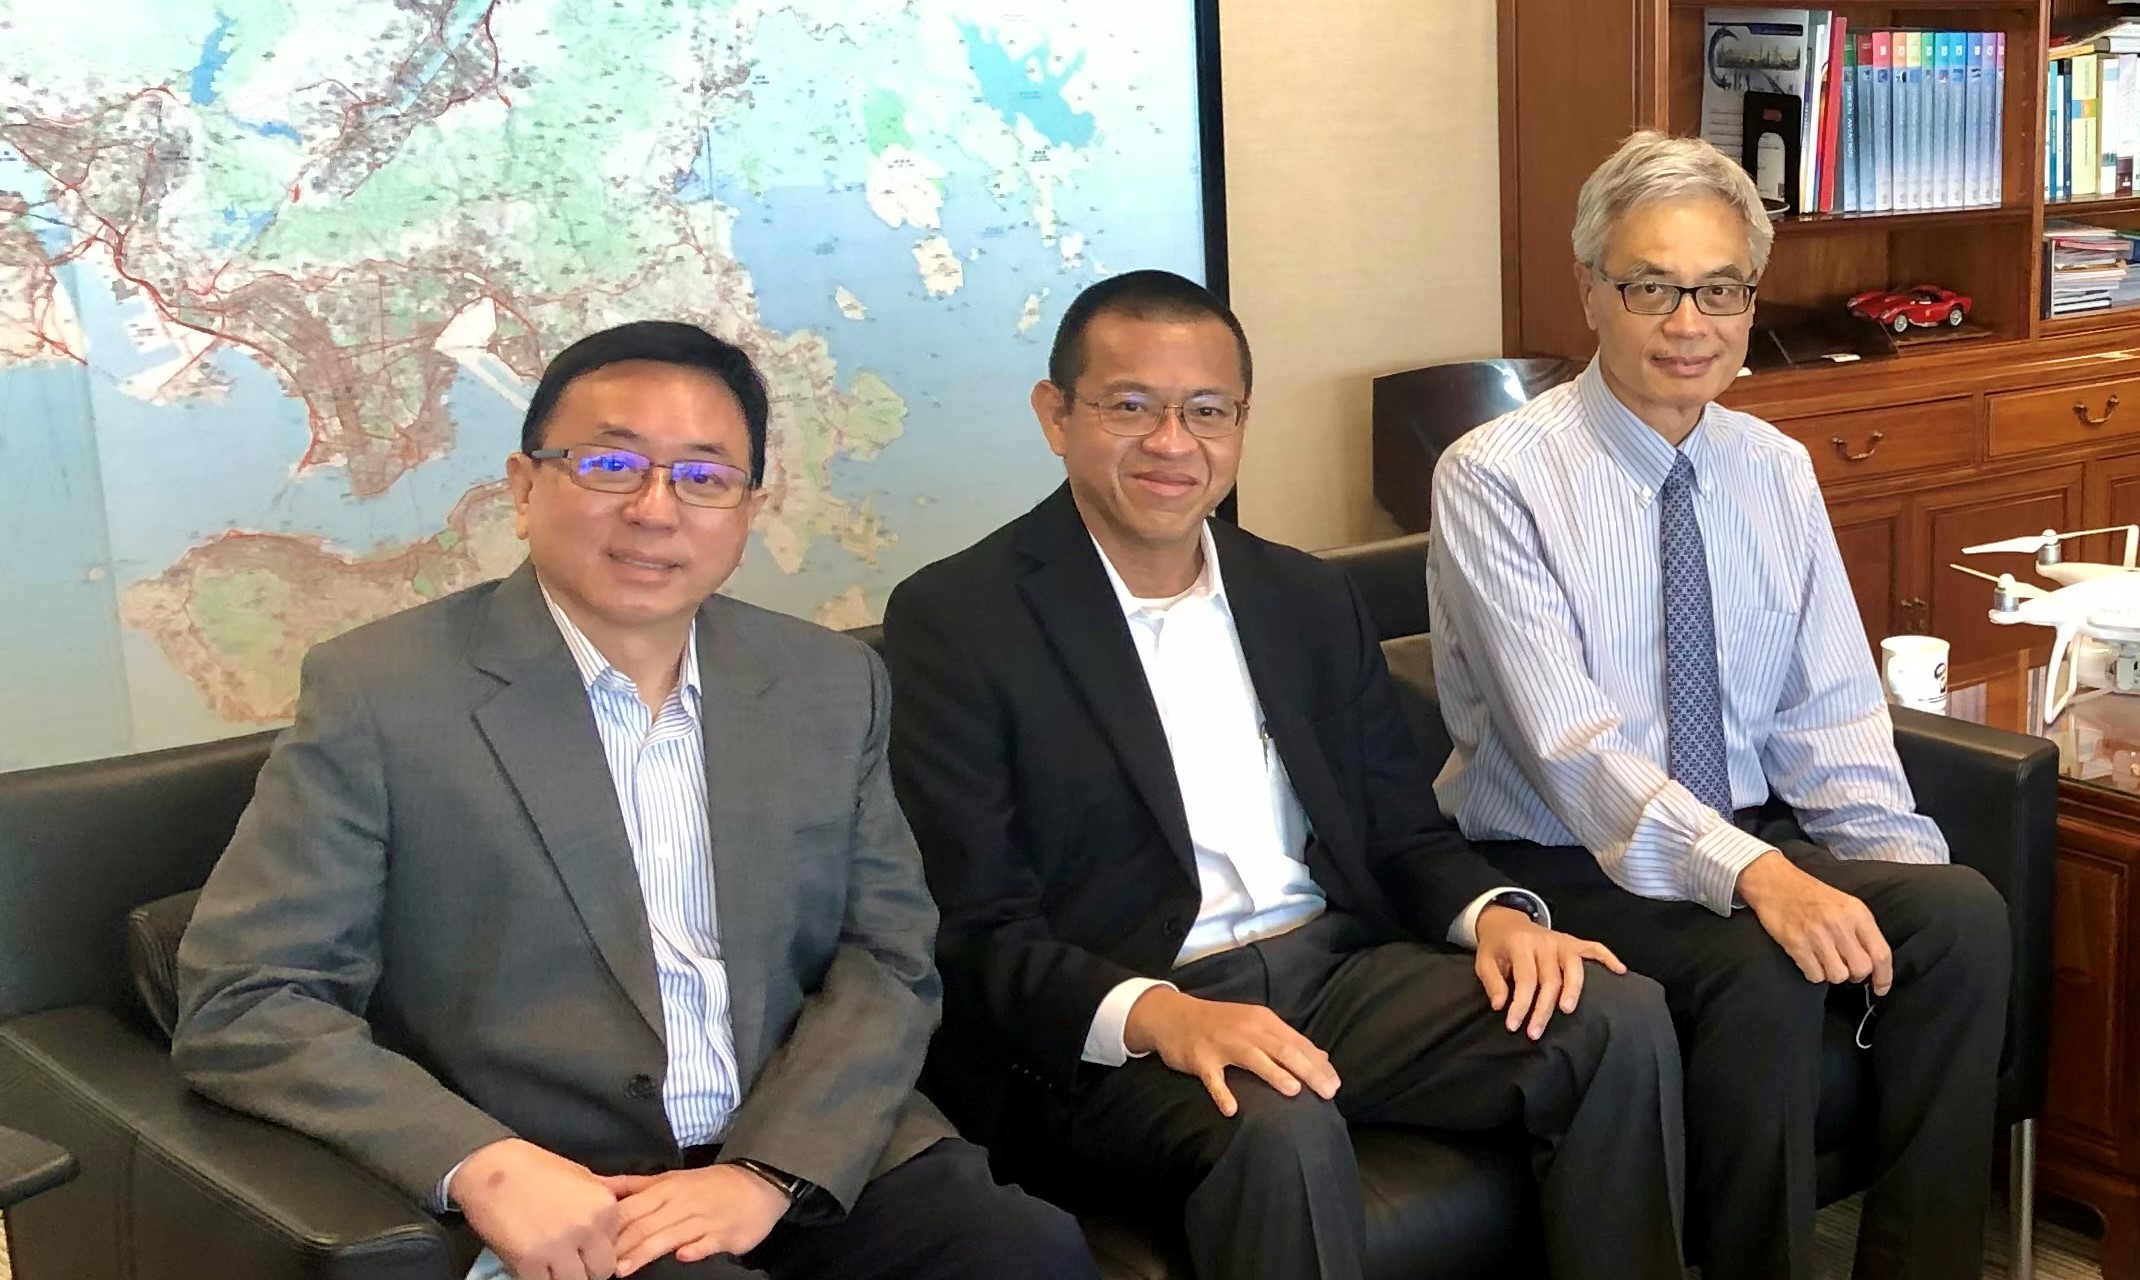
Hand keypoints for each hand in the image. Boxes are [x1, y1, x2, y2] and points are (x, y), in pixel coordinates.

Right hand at [451, 1138, 620, 1279]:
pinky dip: (539, 1278)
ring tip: (551, 1263)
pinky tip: (533, 1265)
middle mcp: (587, 1227)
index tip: (584, 1245)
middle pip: (601, 1271)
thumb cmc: (535, 1167)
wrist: (489, 1166)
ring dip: (563, 1276)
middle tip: (570, 1259)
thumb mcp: (582, 1176)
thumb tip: (627, 1210)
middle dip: (586, 1268)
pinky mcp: (528, 1261)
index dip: (598, 1249)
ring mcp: (557, 1246)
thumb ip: (605, 1199)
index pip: (617, 1247)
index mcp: (604, 1206)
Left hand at [598, 1163, 789, 1275]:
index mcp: (664, 1189)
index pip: (630, 1208)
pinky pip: (708, 1242)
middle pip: (644, 1224)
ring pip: (670, 1235)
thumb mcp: (668, 1178)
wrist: (757, 1182)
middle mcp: (680, 1203)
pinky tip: (683, 1256)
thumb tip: (597, 1184)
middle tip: (598, 1265)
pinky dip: (696, 1248)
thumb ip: (633, 1186)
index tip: (587, 1242)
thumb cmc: (705, 1185)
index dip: (607, 1227)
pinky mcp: (724, 1233)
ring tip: (623, 1270)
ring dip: (646, 1251)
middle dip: (620, 1245)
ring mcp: (703, 1218)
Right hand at [1122, 986, 1340, 1116]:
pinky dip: (1222, 1093)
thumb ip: (1285, 1040)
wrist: (1172, 1016)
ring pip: (1253, 1058)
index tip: (1336, 1084)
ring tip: (1294, 1091)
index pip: (1296, 1042)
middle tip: (1328, 1092)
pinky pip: (1213, 1078)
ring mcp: (1222, 1043)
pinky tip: (1232, 1109)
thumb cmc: (1219, 1024)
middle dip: (1308, 1070)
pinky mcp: (1200, 1059)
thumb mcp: (1254, 1024)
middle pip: (1282, 1049)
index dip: (1317, 1063)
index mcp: (1262, 1021)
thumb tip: (1321, 1057)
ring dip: (1274, 1074)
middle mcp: (1246, 1029)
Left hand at [1473, 905, 1627, 1038]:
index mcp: (1521, 944)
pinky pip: (1595, 948)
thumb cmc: (1497, 947)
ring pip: (1574, 966)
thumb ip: (1492, 982)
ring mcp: (1562, 941)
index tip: (1514, 1025)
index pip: (1525, 979)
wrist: (1506, 922)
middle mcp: (1545, 941)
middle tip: (1535, 1032)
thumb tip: (1501, 1005)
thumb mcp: (1484, 961)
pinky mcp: (1573, 942)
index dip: (1520, 1004)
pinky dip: (1608, 958)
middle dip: (1543, 1008)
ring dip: (1573, 989)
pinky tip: (1619, 971)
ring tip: (1568, 1010)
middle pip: (1550, 978)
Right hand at [1736, 851, 1892, 993]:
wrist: (1775, 882)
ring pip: (1838, 976)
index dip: (1884, 976)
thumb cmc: (1812, 895)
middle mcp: (1839, 924)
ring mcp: (1816, 935)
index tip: (1880, 988)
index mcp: (1856, 913)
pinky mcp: (1795, 944)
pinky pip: (1815, 975)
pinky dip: (1813, 973)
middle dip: (1855, 974)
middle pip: (1861, 969)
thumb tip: (1873, 964)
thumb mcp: (1846, 905)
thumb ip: (1862, 931)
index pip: (1881, 953)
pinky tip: (1809, 958)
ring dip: (1832, 974)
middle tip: (1845, 966)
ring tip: (1824, 960)